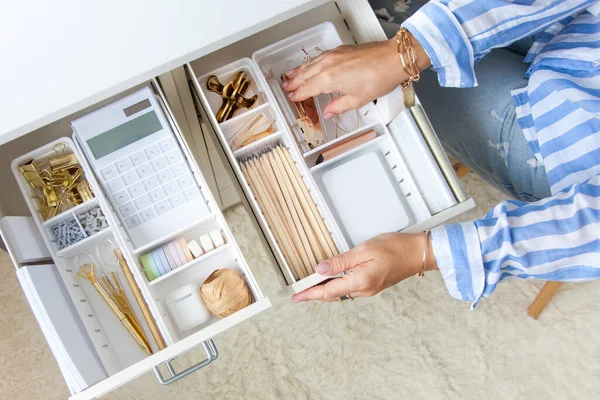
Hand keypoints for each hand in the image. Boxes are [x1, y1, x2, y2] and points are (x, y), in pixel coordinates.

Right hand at [281, 34, 430, 117]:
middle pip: (305, 75)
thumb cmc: (378, 79)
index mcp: (328, 80)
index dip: (298, 95)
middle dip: (294, 82)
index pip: (307, 89)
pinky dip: (310, 62)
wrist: (392, 59)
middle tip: (285, 88)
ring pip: (310, 64)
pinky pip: (319, 57)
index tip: (292, 98)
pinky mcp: (340, 50)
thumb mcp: (357, 100)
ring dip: (299, 71)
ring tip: (290, 76)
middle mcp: (327, 65)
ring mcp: (333, 55)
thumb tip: (328, 112)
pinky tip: (309, 64)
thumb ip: (338, 106)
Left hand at [292, 232, 436, 302]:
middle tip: (300, 293)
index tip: (297, 297)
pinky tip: (333, 281)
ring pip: (341, 293)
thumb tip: (321, 269)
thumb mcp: (364, 250)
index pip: (328, 291)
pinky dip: (337, 287)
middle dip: (315, 293)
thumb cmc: (396, 248)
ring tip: (312, 287)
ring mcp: (369, 289)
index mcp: (360, 282)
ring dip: (326, 290)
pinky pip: (350, 289)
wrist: (418, 253)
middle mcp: (364, 289)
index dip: (310, 293)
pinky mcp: (373, 284)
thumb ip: (341, 261)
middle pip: (333, 295)